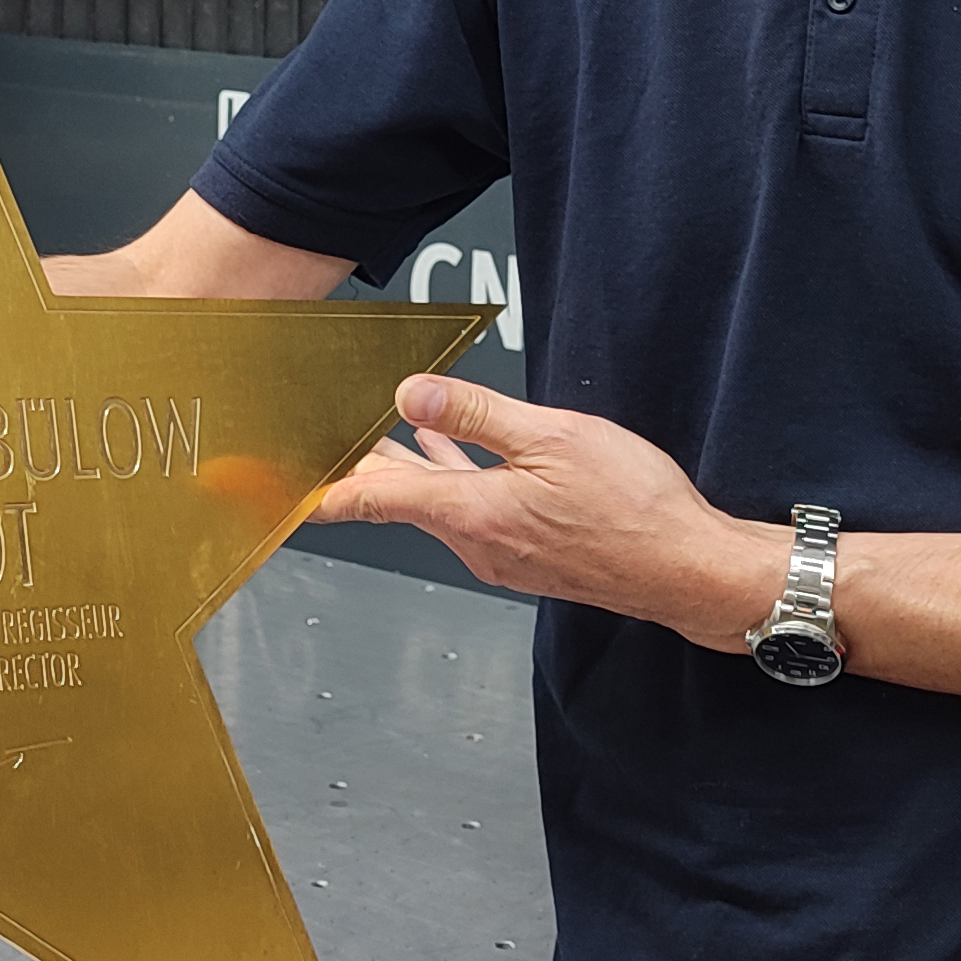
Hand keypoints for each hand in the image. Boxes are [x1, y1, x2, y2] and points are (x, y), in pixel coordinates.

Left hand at [314, 376, 786, 650]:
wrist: (687, 569)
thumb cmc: (635, 508)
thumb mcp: (553, 437)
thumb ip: (477, 414)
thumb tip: (410, 392)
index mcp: (474, 514)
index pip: (374, 499)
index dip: (319, 491)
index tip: (274, 490)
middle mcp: (478, 543)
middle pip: (398, 499)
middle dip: (358, 467)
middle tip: (317, 440)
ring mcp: (502, 553)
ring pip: (435, 503)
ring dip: (404, 468)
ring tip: (373, 433)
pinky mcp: (527, 553)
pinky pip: (468, 510)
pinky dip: (448, 477)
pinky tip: (449, 450)